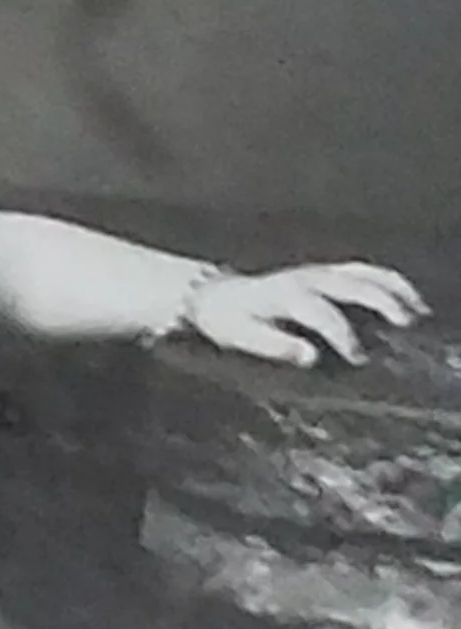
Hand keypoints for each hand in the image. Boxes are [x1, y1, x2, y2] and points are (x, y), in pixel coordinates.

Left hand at [182, 260, 427, 367]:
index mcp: (286, 295)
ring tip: (416, 311)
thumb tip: (310, 357)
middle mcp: (305, 278)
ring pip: (363, 273)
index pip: (322, 313)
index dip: (342, 335)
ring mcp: (316, 272)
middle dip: (381, 303)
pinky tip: (403, 296)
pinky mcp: (322, 272)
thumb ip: (275, 346)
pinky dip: (385, 280)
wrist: (213, 293)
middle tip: (404, 326)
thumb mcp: (241, 337)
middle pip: (352, 284)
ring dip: (392, 288)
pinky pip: (361, 270)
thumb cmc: (227, 320)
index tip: (358, 358)